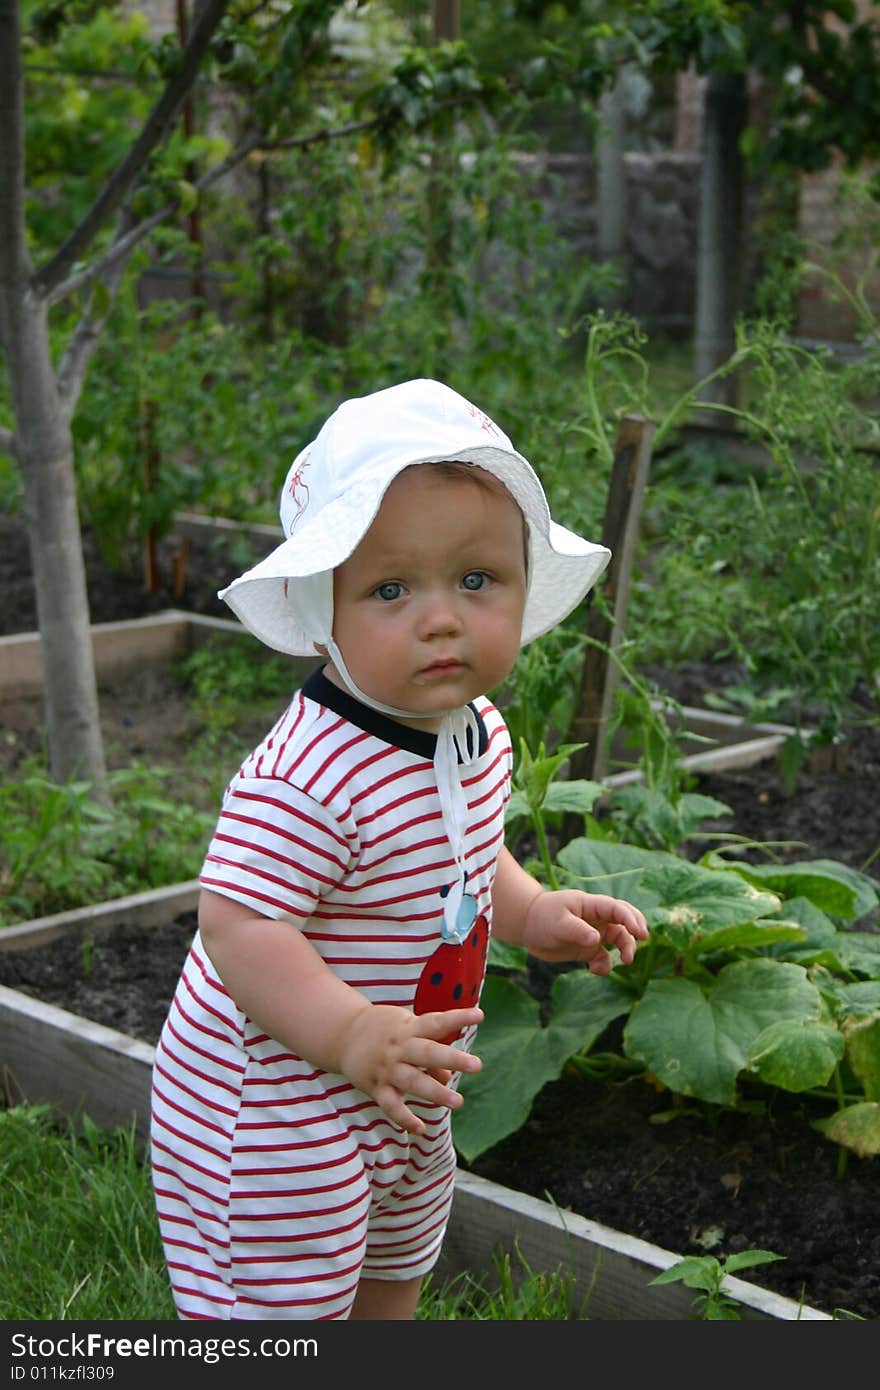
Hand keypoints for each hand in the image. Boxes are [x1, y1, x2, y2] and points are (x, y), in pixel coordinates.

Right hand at [335, 1002, 482, 1135]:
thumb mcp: (407, 1030)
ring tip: (458, 1102)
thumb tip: (447, 1078)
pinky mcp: (375, 1087)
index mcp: (409, 1029)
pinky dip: (404, 1118)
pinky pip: (390, 1105)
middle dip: (452, 1059)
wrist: (343, 1034)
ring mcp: (387, 1068)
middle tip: (476, 1065)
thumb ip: (430, 1052)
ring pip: (412, 1081)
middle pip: (428, 1053)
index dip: (457, 1018)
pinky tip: (421, 1129)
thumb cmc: (385, 1031)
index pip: (436, 1021)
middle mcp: (399, 1048)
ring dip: (435, 1092)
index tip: (479, 1015)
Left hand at [522, 890, 648, 974]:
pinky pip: (604, 958)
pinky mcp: (588, 949)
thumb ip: (577, 930)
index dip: (631, 918)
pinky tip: (593, 969)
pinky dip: (604, 965)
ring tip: (625, 961)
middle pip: (625, 921)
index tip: (639, 932)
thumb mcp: (558, 922)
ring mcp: (594, 934)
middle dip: (636, 930)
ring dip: (626, 949)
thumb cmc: (543, 917)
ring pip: (619, 940)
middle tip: (643, 939)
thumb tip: (597, 940)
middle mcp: (598, 918)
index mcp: (592, 905)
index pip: (617, 908)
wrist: (528, 927)